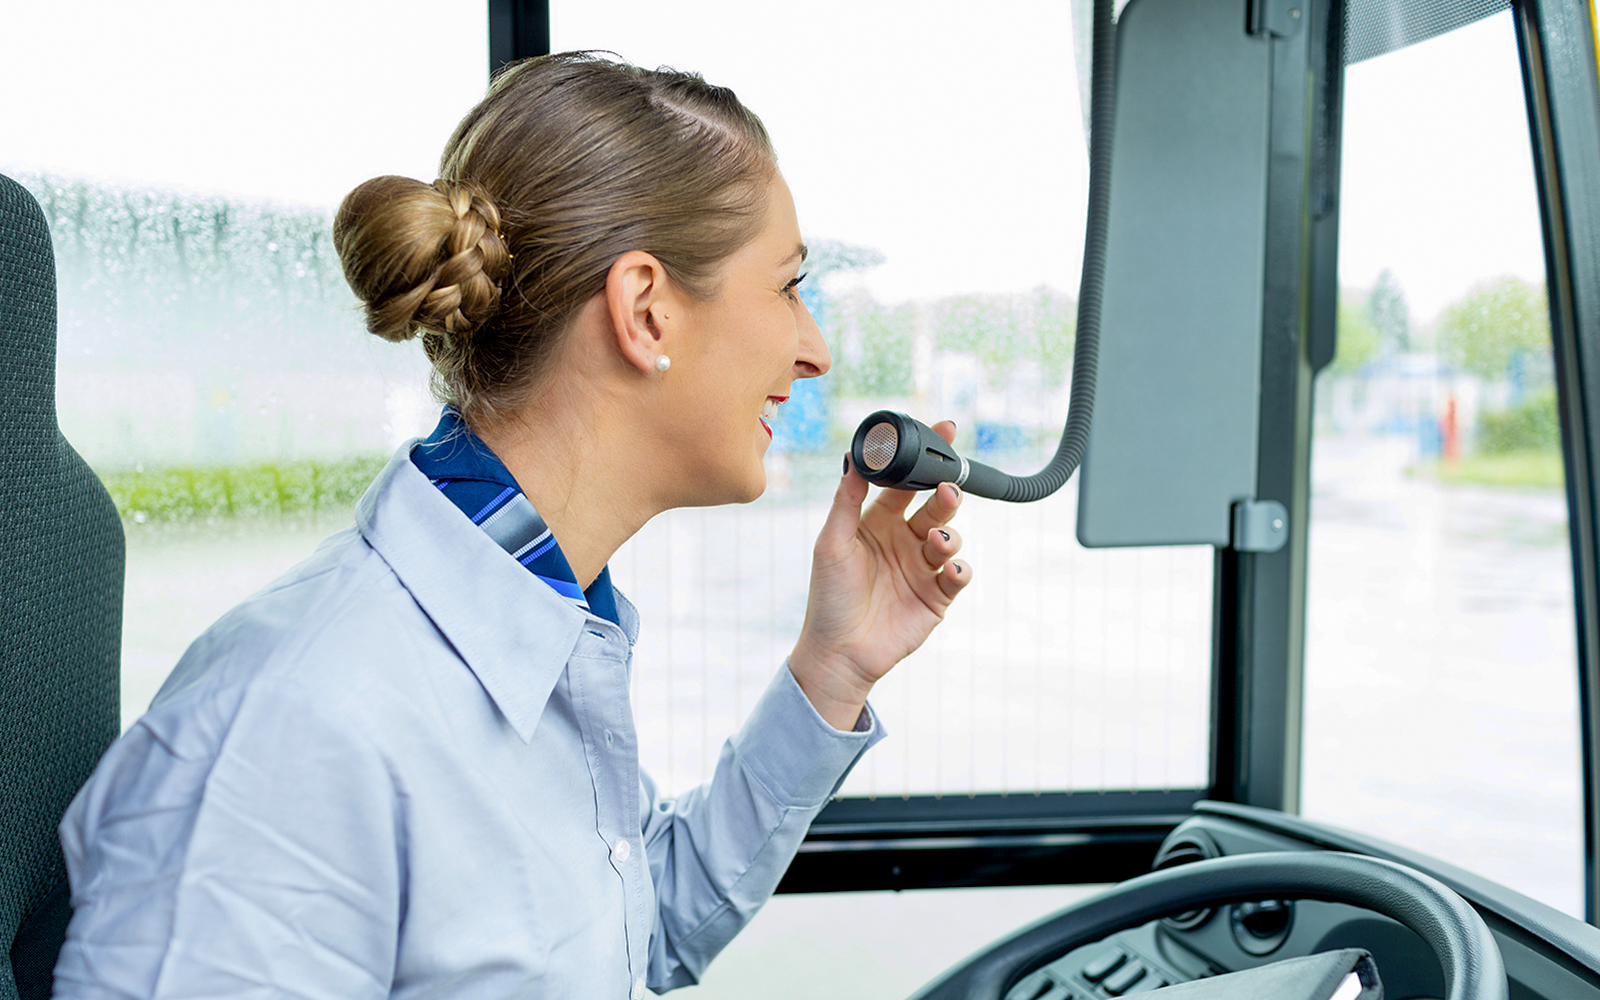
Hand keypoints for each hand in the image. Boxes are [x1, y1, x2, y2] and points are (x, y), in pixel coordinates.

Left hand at [789, 420, 972, 730]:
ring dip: (949, 534)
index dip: (922, 460)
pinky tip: (949, 570)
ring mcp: (922, 568)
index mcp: (877, 522)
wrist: (839, 653)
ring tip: (937, 542)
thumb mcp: (832, 543)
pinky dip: (960, 568)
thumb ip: (846, 501)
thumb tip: (852, 456)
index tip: (941, 434)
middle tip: (947, 488)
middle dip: (945, 493)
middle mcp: (903, 540)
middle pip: (934, 506)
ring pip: (950, 537)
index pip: (905, 483)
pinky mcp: (937, 596)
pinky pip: (959, 575)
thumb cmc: (828, 598)